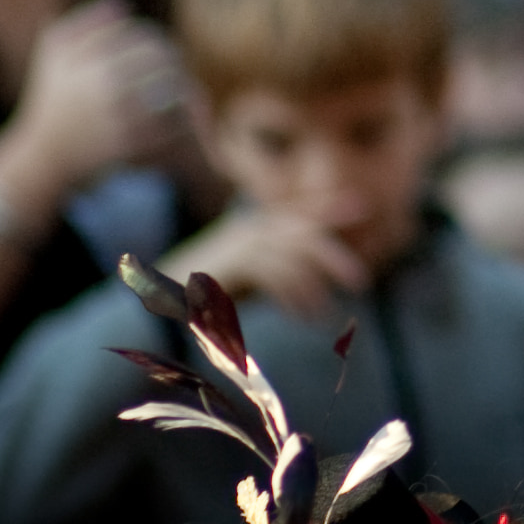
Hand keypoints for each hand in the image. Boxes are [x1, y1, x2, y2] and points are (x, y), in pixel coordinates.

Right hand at [0, 0, 189, 206]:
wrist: (43, 156)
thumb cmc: (50, 99)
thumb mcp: (54, 54)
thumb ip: (85, 23)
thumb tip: (121, 2)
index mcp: (91, 61)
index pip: (143, 39)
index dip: (157, 41)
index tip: (161, 47)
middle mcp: (104, 86)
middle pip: (160, 63)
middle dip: (174, 61)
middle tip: (178, 65)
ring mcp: (116, 117)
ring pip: (169, 93)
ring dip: (182, 88)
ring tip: (183, 88)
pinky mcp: (126, 146)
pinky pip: (167, 126)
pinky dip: (179, 120)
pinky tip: (181, 117)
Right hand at [167, 204, 368, 317]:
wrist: (159, 297)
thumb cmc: (207, 291)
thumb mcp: (249, 274)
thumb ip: (278, 268)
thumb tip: (315, 279)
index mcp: (256, 225)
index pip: (301, 210)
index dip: (331, 206)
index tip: (364, 206)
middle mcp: (251, 227)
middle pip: (304, 232)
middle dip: (335, 255)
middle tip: (362, 281)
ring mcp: (241, 243)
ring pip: (293, 256)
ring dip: (313, 288)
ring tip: (324, 315)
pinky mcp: (233, 264)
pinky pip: (276, 276)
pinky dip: (293, 298)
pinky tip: (303, 317)